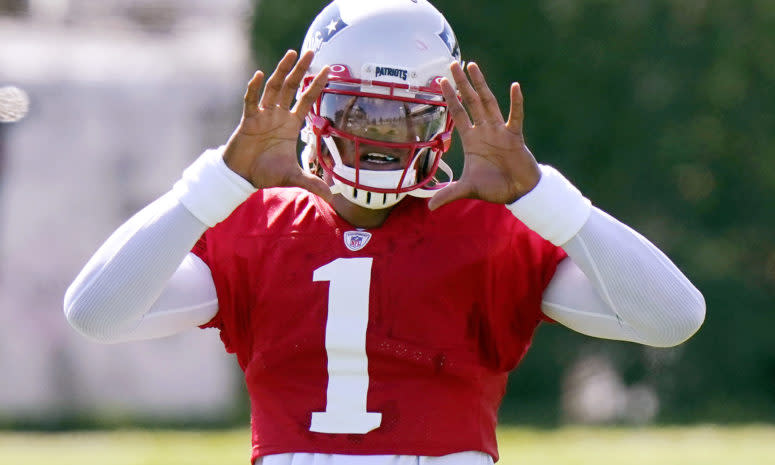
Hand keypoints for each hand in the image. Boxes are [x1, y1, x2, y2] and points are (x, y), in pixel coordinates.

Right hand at [223, 50, 331, 201]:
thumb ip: (312, 183)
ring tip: (291, 54)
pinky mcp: (248, 120)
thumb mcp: (293, 177)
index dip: (317, 86)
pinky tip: (259, 76)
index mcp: (291, 124)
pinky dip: (254, 88)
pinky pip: (251, 101)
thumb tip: (332, 197)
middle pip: (291, 87)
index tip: (329, 70)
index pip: (307, 100)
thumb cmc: (266, 173)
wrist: (243, 177)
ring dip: (281, 71)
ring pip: (273, 88)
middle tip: (310, 52)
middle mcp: (278, 115)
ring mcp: (262, 115)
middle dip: (300, 70)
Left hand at [428, 62, 540, 209]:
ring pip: (488, 102)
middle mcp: (484, 130)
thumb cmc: (494, 187)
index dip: (449, 98)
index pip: (458, 113)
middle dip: (461, 84)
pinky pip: (515, 117)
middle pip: (470, 101)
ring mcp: (500, 131)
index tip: (440, 81)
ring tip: (473, 66)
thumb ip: (448, 194)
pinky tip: (514, 86)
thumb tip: (429, 208)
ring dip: (480, 85)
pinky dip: (516, 103)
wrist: (518, 192)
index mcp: (472, 139)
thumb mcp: (467, 189)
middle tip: (453, 64)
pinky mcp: (515, 136)